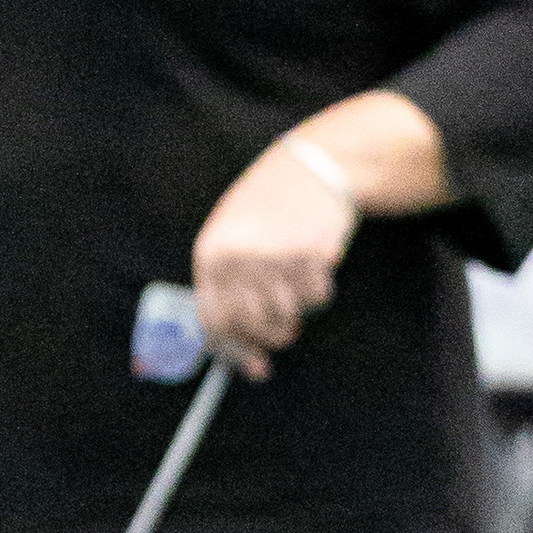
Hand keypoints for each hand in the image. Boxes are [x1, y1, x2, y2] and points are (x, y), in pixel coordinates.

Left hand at [191, 141, 357, 377]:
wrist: (310, 167)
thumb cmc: (269, 209)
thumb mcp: (234, 241)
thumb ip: (232, 293)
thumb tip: (250, 362)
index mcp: (210, 254)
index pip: (214, 322)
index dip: (236, 350)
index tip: (257, 366)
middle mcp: (238, 258)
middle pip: (253, 325)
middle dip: (275, 334)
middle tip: (289, 324)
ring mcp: (273, 257)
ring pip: (290, 314)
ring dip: (300, 306)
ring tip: (300, 277)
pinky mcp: (308, 254)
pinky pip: (318, 297)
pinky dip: (321, 287)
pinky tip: (316, 259)